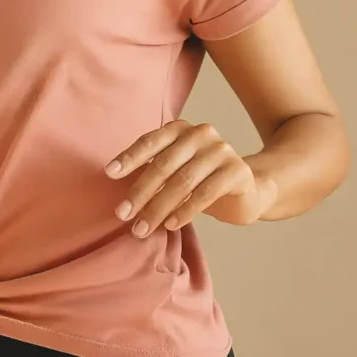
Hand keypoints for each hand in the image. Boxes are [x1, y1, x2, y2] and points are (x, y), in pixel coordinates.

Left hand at [103, 120, 278, 234]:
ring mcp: (221, 150)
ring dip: (158, 208)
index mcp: (180, 129)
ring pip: (183, 181)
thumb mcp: (175, 170)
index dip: (129, 157)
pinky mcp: (237, 170)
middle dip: (140, 192)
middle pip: (163, 165)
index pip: (150, 141)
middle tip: (123, 214)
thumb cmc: (200, 179)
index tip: (109, 174)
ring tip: (142, 228)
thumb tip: (117, 186)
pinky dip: (185, 211)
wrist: (247, 188)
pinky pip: (206, 193)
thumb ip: (152, 171)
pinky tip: (171, 225)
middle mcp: (201, 133)